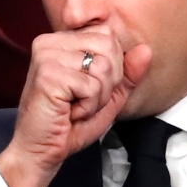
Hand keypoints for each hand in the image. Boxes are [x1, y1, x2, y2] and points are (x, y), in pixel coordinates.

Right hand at [0, 26, 150, 186]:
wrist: (40, 151)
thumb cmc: (69, 124)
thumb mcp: (107, 96)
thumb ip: (127, 73)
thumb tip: (145, 50)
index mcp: (61, 41)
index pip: (108, 35)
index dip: (111, 67)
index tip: (86, 88)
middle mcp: (50, 42)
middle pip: (109, 46)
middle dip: (107, 82)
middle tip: (82, 100)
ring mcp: (46, 56)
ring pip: (103, 66)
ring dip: (97, 97)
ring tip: (75, 107)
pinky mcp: (47, 75)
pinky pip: (91, 86)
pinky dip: (87, 106)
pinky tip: (68, 112)